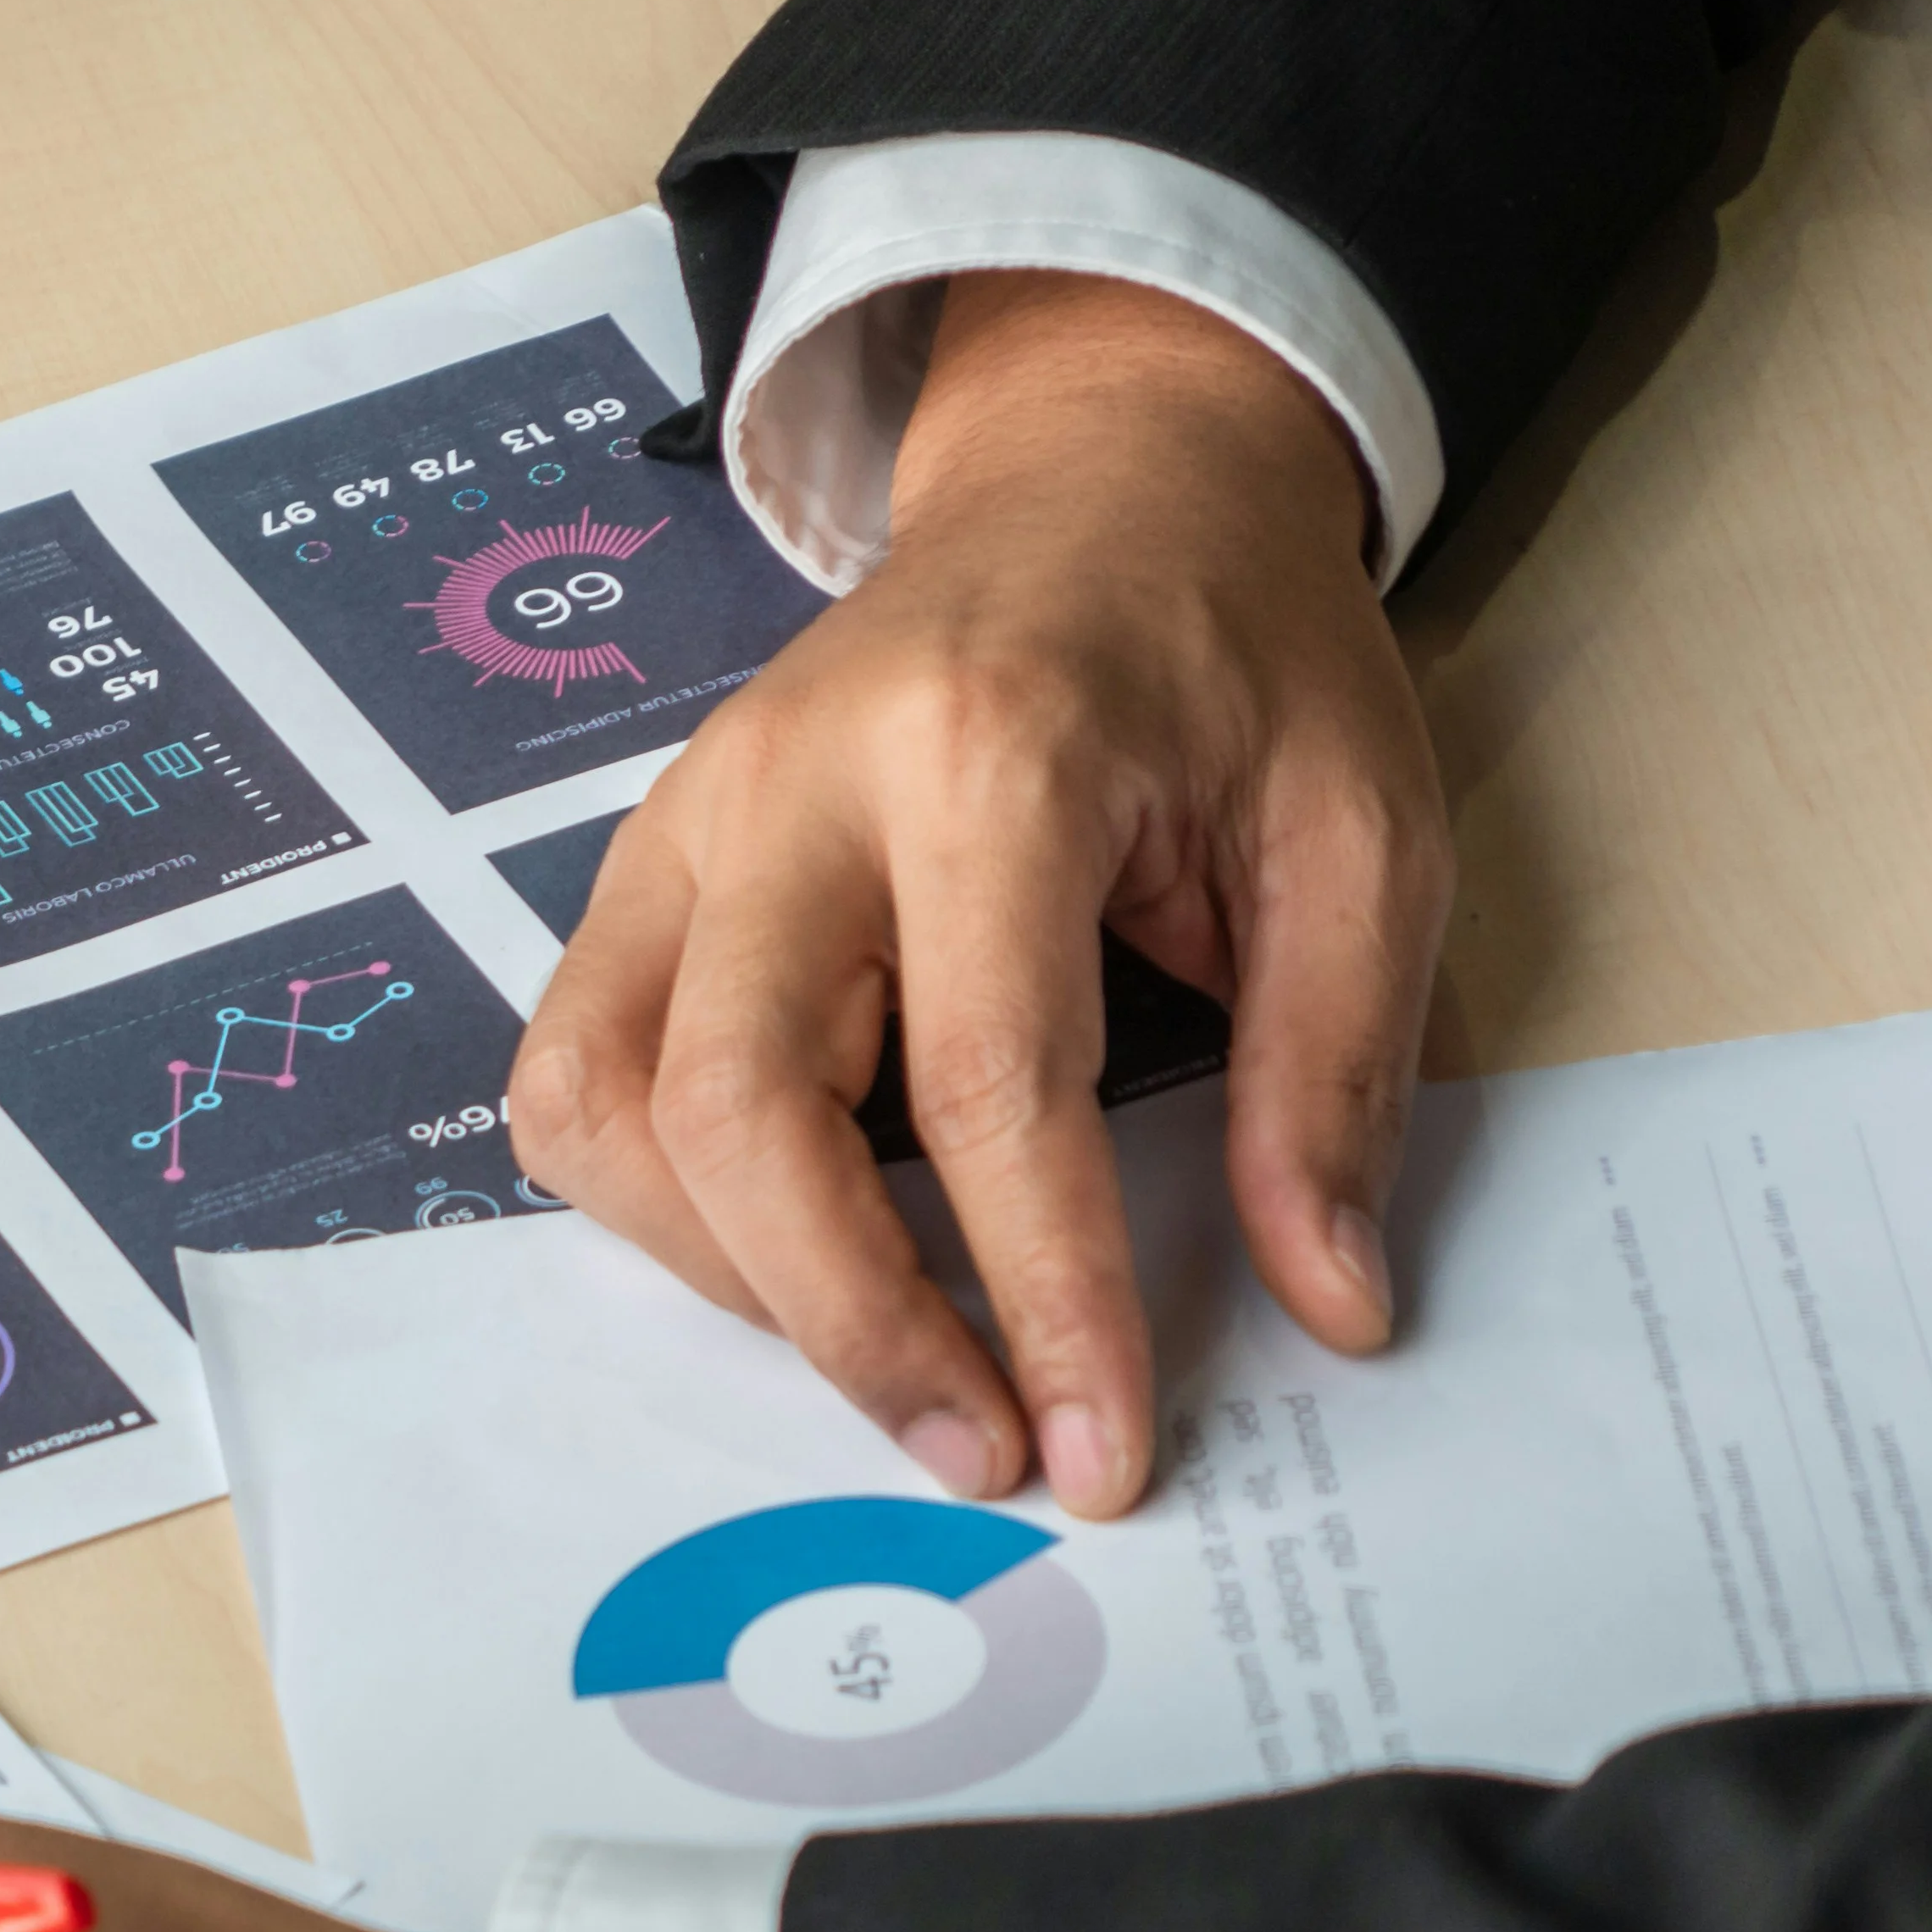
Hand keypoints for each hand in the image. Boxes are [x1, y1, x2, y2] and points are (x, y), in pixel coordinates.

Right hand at [498, 272, 1440, 1516]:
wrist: (1102, 480)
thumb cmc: (1234, 651)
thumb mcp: (1359, 834)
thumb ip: (1330, 1072)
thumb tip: (1328, 1306)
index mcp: (991, 753)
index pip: (989, 1084)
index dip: (1047, 1298)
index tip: (1101, 1452)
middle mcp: (791, 785)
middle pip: (733, 1109)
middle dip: (848, 1322)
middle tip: (977, 1446)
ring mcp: (684, 821)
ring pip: (599, 1103)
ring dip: (722, 1273)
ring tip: (880, 1343)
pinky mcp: (640, 864)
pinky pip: (571, 1069)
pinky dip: (653, 1199)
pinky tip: (785, 1241)